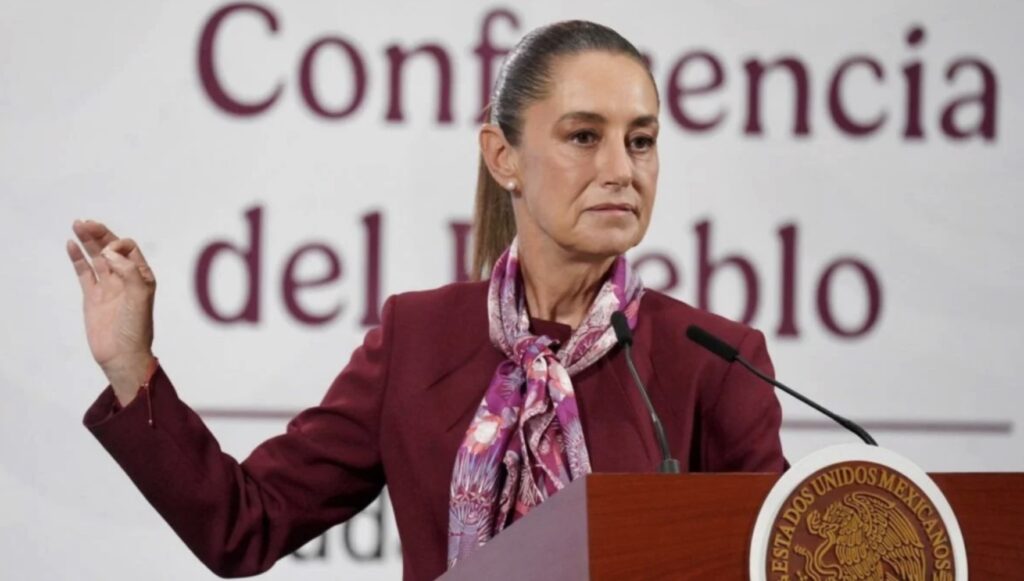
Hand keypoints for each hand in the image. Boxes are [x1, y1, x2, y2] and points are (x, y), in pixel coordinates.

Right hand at [66, 219, 156, 403]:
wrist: (121, 354)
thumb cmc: (135, 328)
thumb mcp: (139, 296)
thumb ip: (128, 271)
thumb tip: (109, 252)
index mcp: (141, 276)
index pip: (129, 249)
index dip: (118, 245)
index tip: (109, 255)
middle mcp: (125, 278)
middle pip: (111, 248)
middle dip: (99, 234)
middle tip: (85, 222)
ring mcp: (107, 286)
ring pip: (96, 257)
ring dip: (87, 241)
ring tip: (77, 224)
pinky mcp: (92, 296)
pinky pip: (84, 272)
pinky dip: (77, 258)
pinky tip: (71, 244)